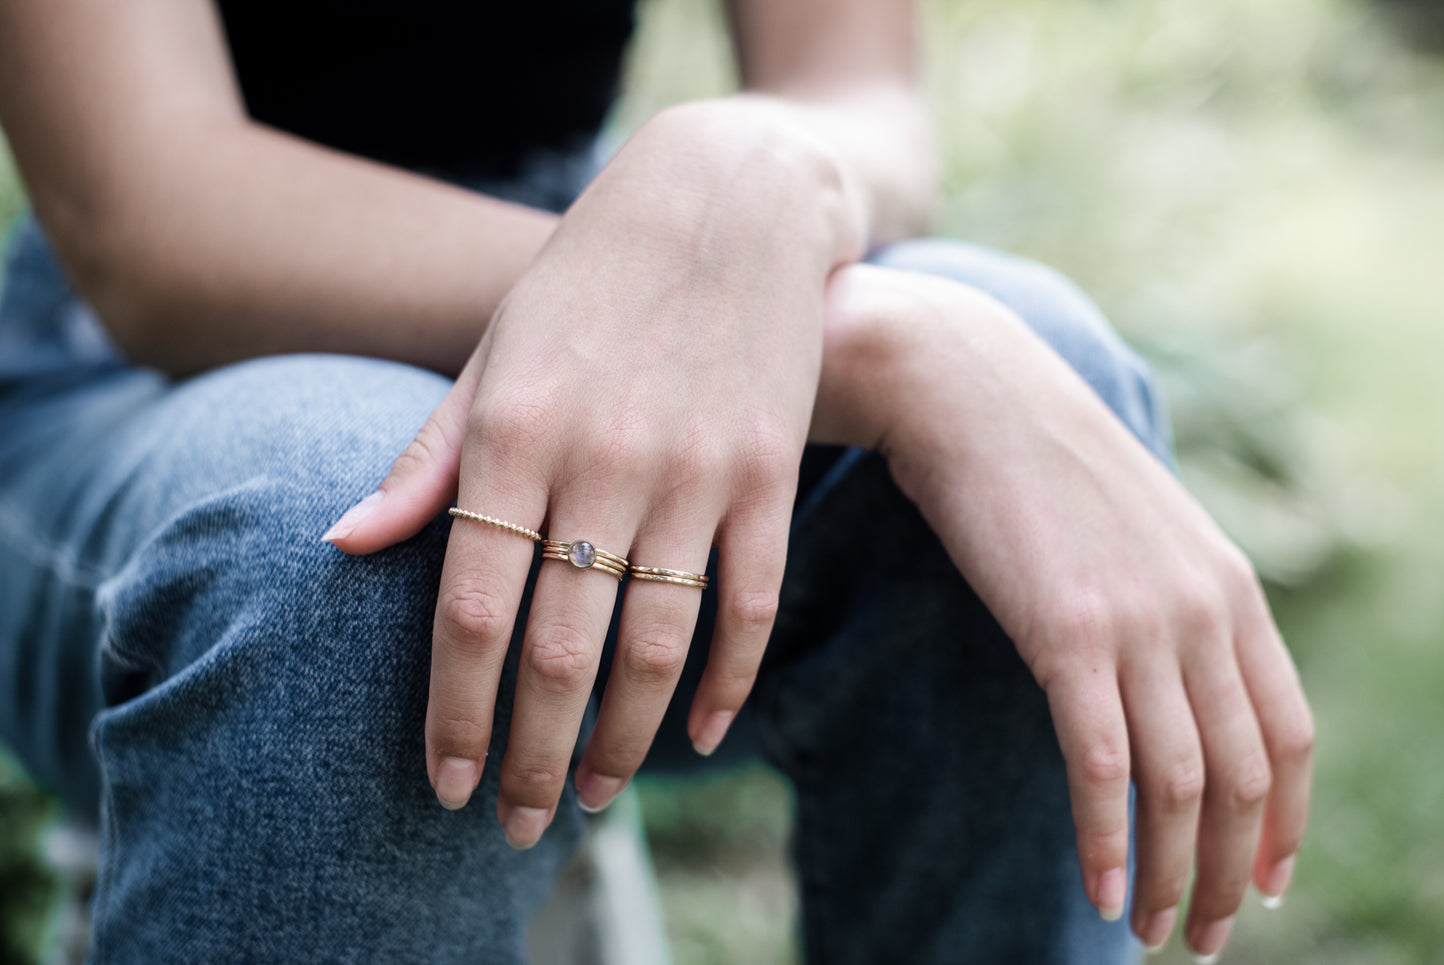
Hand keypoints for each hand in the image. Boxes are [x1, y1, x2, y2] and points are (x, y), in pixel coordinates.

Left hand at [325, 103, 860, 844]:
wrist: (724, 201)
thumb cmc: (588, 282)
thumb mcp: (492, 354)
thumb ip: (426, 459)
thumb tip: (344, 548)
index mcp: (515, 434)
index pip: (470, 610)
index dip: (453, 714)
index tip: (443, 784)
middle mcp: (604, 462)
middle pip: (559, 651)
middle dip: (528, 756)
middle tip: (513, 826)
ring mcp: (697, 470)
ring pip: (657, 645)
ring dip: (622, 742)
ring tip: (591, 798)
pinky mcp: (769, 471)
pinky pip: (751, 601)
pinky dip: (730, 680)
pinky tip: (703, 734)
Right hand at [815, 264, 1313, 959]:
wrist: (969, 388)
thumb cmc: (1037, 460)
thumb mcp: (1134, 528)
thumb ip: (1169, 598)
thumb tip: (1163, 671)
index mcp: (1229, 588)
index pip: (1288, 733)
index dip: (1284, 823)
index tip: (1263, 883)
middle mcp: (1202, 610)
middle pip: (1244, 776)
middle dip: (1228, 874)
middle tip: (1205, 939)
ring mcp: (1139, 621)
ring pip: (1181, 785)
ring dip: (1171, 875)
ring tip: (1150, 936)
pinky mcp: (1065, 632)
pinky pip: (1100, 764)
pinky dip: (1106, 841)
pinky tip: (1099, 890)